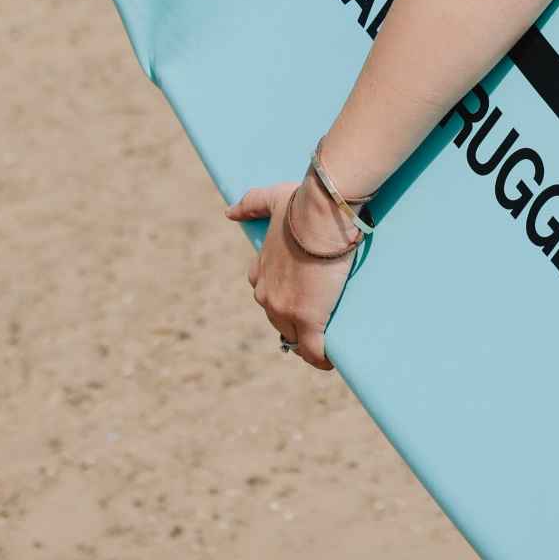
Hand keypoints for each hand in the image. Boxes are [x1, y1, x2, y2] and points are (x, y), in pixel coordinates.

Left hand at [227, 177, 353, 370]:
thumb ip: (250, 204)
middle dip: (294, 321)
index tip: (297, 295)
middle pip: (279, 319)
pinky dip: (320, 358)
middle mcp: (266, 295)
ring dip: (307, 342)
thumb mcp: (272, 199)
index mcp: (259, 272)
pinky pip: (313, 351)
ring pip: (294, 337)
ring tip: (326, 341)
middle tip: (317, 318)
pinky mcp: (308, 320)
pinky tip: (329, 360)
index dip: (281, 296)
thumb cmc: (301, 205)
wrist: (321, 214)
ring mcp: (285, 310)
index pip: (265, 292)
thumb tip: (228, 213)